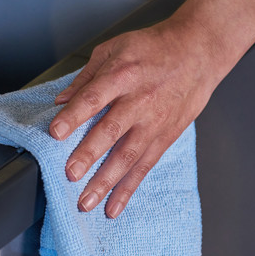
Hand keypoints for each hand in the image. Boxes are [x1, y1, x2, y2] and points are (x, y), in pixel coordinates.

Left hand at [48, 18, 226, 218]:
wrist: (198, 52)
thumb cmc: (154, 48)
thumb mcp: (115, 48)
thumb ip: (86, 77)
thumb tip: (61, 101)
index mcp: (122, 74)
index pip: (94, 97)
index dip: (74, 115)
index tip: (55, 132)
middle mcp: (139, 100)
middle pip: (112, 130)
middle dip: (90, 154)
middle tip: (71, 174)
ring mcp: (154, 122)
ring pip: (128, 155)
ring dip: (106, 181)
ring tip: (86, 202)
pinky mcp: (165, 137)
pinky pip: (145, 167)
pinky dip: (128, 189)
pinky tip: (113, 207)